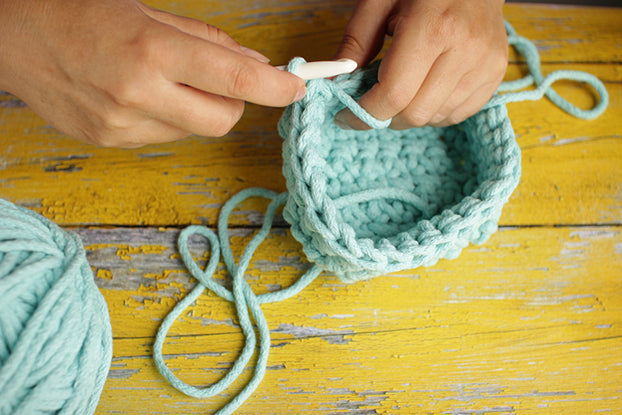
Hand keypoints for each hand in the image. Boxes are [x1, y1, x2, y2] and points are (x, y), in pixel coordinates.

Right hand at [0, 0, 304, 146]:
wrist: (12, 37)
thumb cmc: (79, 12)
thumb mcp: (148, 11)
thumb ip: (207, 40)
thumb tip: (253, 61)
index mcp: (151, 51)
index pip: (234, 78)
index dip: (274, 87)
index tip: (297, 88)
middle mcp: (138, 95)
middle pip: (223, 119)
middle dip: (236, 101)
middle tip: (224, 80)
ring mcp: (122, 125)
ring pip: (195, 131)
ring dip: (199, 108)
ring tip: (167, 80)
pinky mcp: (109, 143)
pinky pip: (164, 137)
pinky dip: (170, 118)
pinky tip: (143, 95)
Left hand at [334, 0, 506, 128]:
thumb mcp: (380, 0)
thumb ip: (356, 41)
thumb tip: (335, 79)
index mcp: (433, 28)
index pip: (394, 94)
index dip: (365, 114)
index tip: (346, 116)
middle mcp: (464, 50)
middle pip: (414, 113)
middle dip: (385, 116)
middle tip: (373, 102)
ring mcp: (485, 64)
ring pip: (435, 118)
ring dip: (410, 114)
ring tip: (403, 89)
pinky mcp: (495, 74)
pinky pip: (457, 114)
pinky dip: (434, 112)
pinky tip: (425, 90)